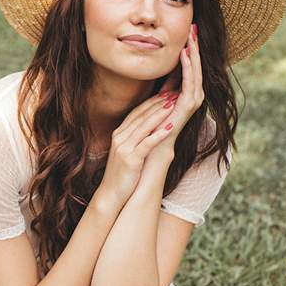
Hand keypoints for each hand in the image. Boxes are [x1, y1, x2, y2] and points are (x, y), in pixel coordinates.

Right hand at [97, 91, 177, 206]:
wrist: (111, 194)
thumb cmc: (122, 174)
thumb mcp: (126, 152)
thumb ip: (134, 138)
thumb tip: (148, 128)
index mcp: (119, 134)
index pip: (137, 112)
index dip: (152, 101)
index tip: (166, 92)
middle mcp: (119, 137)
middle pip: (141, 116)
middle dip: (158, 103)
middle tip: (173, 92)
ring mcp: (124, 148)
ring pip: (144, 126)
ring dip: (159, 114)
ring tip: (174, 104)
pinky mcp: (130, 159)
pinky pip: (146, 144)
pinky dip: (158, 135)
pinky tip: (169, 128)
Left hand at [150, 23, 204, 158]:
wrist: (154, 146)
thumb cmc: (154, 124)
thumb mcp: (161, 97)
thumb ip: (166, 83)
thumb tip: (166, 67)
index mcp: (188, 92)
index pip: (191, 66)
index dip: (190, 48)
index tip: (188, 31)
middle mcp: (194, 95)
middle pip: (196, 65)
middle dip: (195, 46)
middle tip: (193, 27)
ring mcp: (193, 100)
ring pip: (196, 71)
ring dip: (193, 53)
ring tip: (190, 36)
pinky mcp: (189, 105)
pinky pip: (190, 82)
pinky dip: (188, 67)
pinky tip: (184, 54)